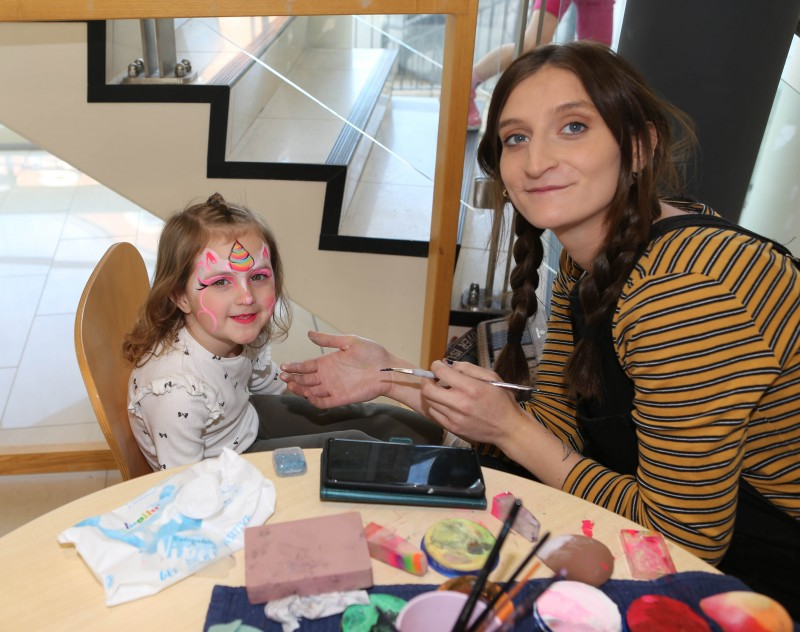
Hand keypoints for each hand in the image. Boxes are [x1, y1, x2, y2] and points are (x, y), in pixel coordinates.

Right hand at [279, 331, 394, 407]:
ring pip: (311, 391)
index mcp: (328, 362)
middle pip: (306, 379)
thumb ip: (329, 340)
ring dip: (300, 389)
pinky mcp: (341, 398)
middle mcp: (328, 376)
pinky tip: (308, 396)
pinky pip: (324, 402)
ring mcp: (334, 387)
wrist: (387, 369)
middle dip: (293, 378)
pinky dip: (314, 401)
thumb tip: (310, 334)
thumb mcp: (350, 341)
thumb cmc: (372, 353)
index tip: (283, 366)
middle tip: (283, 377)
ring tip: (291, 384)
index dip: (294, 367)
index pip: (306, 366)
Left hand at [421, 360, 526, 446]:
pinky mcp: (453, 428)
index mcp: (471, 388)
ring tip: (441, 391)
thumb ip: (468, 368)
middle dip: (427, 380)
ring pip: (430, 402)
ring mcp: (455, 418)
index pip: (441, 372)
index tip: (438, 366)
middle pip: (428, 390)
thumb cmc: (502, 400)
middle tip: (432, 378)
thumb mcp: (491, 377)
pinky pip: (435, 414)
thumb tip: (448, 365)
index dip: (436, 366)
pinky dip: (436, 406)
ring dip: (432, 394)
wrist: (508, 428)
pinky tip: (446, 404)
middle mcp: (460, 403)